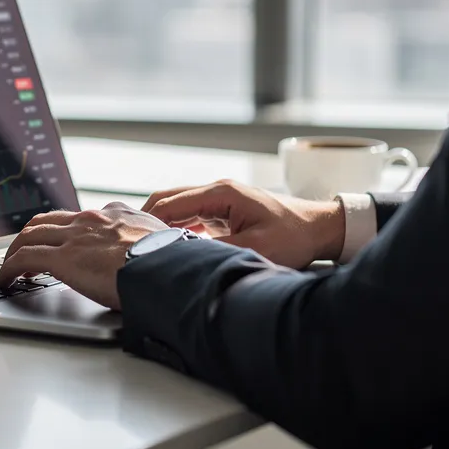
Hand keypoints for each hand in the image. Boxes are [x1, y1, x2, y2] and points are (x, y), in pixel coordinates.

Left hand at [0, 202, 167, 310]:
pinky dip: (10, 268)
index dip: (67, 230)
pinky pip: (24, 259)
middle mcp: (93, 219)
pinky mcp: (62, 257)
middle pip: (49, 220)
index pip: (83, 217)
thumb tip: (158, 263)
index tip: (63, 242)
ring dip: (16, 250)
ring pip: (31, 234)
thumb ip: (152, 250)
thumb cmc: (174, 265)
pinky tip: (5, 280)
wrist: (169, 269)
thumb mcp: (165, 247)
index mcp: (118, 215)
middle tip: (24, 250)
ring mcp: (75, 235)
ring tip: (10, 266)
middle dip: (32, 234)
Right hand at [142, 179, 343, 268]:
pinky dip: (174, 226)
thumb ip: (217, 251)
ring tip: (143, 246)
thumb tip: (184, 258)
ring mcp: (218, 198)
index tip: (132, 240)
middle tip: (130, 244)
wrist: (318, 228)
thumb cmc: (293, 236)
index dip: (148, 221)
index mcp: (221, 193)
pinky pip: (188, 214)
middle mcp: (216, 190)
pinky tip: (167, 245)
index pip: (171, 202)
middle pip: (167, 198)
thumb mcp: (256, 248)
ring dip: (159, 223)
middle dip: (146, 220)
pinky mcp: (222, 209)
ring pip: (175, 205)